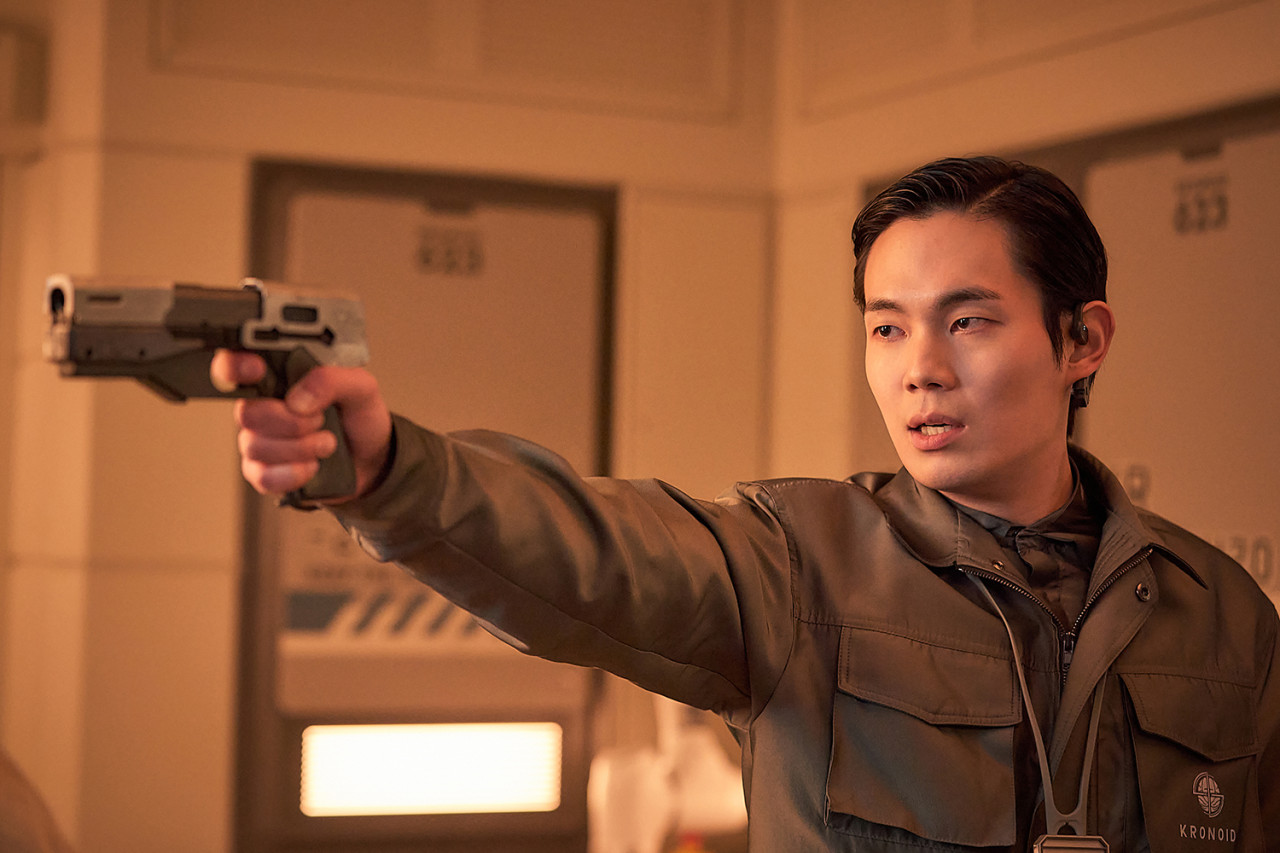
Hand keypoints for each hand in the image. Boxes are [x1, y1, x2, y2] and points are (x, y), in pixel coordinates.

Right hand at [211, 350, 392, 500]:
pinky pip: (263, 476)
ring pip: (255, 446)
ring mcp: (260, 441)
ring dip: (299, 448)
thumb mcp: (360, 387)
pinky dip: (293, 474)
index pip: (234, 364)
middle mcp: (262, 407)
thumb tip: (298, 400)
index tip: (258, 370)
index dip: (234, 365)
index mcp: (279, 378)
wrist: (371, 458)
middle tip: (320, 420)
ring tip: (327, 444)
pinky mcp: (265, 472)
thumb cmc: (358, 416)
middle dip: (291, 422)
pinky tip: (313, 466)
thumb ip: (331, 380)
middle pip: (247, 414)